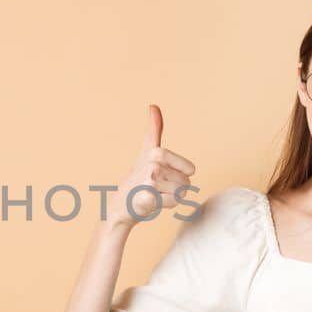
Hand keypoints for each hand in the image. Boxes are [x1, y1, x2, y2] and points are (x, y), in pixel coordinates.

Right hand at [108, 104, 197, 225]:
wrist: (120, 206)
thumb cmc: (137, 178)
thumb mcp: (147, 152)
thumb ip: (153, 130)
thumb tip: (153, 105)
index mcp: (155, 152)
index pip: (190, 169)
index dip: (181, 175)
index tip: (163, 175)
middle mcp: (152, 165)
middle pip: (187, 182)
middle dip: (176, 189)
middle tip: (157, 188)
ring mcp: (150, 182)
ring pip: (181, 193)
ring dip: (171, 197)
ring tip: (154, 194)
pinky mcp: (148, 198)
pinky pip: (174, 203)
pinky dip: (166, 206)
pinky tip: (151, 203)